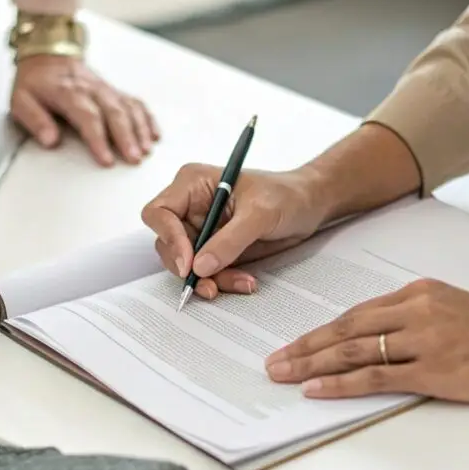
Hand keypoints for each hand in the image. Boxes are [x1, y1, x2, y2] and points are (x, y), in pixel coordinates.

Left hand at [10, 55, 158, 166]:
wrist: (48, 54)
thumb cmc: (35, 83)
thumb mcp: (20, 100)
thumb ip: (35, 120)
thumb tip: (49, 140)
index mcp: (67, 92)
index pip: (87, 116)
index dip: (98, 139)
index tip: (106, 159)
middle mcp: (91, 89)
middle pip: (113, 112)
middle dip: (126, 137)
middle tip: (133, 159)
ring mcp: (105, 90)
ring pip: (128, 108)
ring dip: (139, 130)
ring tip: (145, 151)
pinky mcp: (114, 92)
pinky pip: (135, 103)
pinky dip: (147, 119)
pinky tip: (154, 135)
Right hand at [141, 163, 330, 299]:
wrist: (308, 207)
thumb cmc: (286, 195)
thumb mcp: (260, 214)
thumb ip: (229, 239)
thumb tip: (199, 266)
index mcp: (192, 184)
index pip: (159, 213)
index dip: (169, 239)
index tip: (189, 264)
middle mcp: (190, 207)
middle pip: (168, 244)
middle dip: (190, 268)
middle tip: (210, 285)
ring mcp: (201, 230)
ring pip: (188, 264)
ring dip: (210, 279)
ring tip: (242, 282)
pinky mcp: (214, 249)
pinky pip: (207, 273)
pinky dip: (223, 281)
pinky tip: (245, 281)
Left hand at [264, 279, 468, 405]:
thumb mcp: (456, 310)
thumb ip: (415, 318)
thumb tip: (375, 337)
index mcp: (420, 292)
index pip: (356, 313)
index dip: (320, 331)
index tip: (294, 342)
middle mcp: (417, 309)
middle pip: (345, 329)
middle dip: (303, 346)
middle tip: (273, 361)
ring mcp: (425, 339)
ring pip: (353, 350)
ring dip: (311, 363)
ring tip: (282, 374)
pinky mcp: (435, 369)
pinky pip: (376, 376)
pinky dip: (341, 383)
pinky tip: (316, 389)